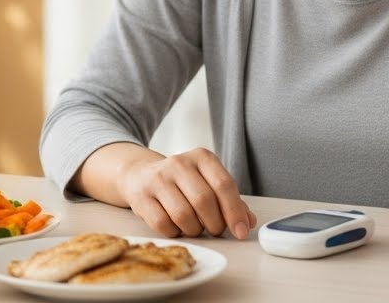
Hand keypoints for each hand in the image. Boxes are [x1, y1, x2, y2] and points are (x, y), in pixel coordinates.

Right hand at [114, 148, 256, 238]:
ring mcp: (157, 178)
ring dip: (194, 230)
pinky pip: (163, 224)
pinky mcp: (140, 196)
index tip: (240, 231)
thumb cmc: (182, 183)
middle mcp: (178, 163)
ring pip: (183, 215)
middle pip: (204, 201)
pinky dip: (175, 232)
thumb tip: (248, 222)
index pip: (224, 184)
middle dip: (214, 224)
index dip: (234, 211)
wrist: (140, 175)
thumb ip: (231, 201)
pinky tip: (176, 227)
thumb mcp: (208, 184)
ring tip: (194, 227)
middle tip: (214, 229)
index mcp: (201, 157)